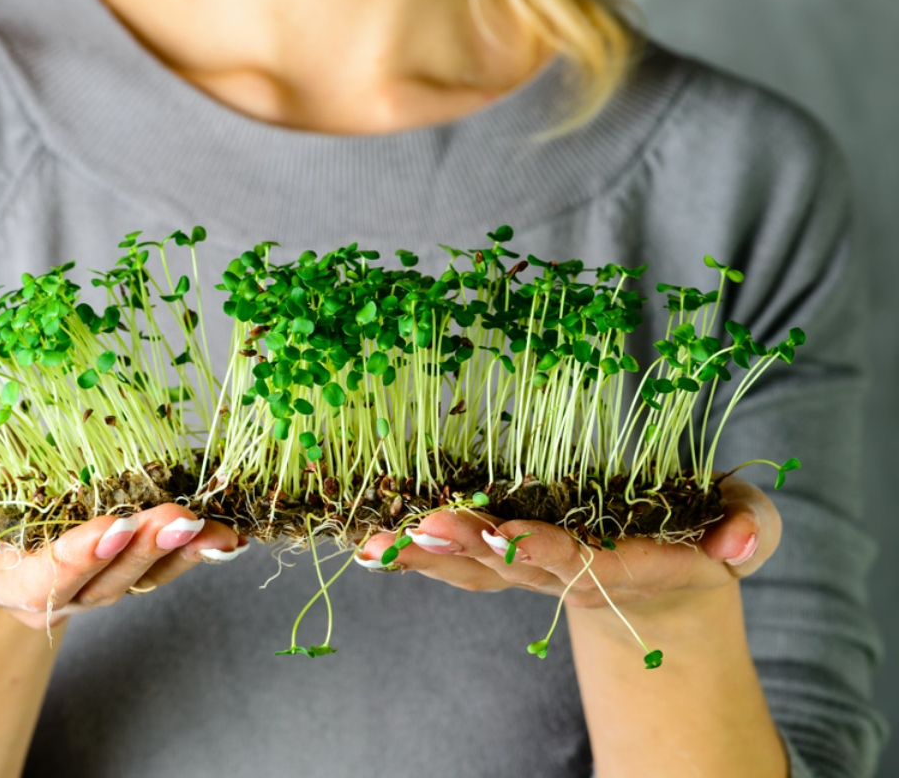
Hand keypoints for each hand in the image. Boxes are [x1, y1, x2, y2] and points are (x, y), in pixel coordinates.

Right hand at [0, 427, 244, 627]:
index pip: (43, 576)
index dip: (81, 555)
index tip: (116, 526)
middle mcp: (52, 587)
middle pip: (102, 582)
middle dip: (142, 551)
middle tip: (178, 519)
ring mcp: (93, 577)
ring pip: (139, 578)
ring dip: (177, 554)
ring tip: (209, 526)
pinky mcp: (125, 558)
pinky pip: (163, 563)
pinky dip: (196, 550)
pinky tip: (227, 534)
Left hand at [356, 475, 779, 616]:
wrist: (667, 590)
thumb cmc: (708, 538)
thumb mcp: (746, 530)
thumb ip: (749, 531)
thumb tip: (737, 543)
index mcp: (627, 563)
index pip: (583, 560)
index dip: (547, 548)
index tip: (509, 534)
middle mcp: (568, 574)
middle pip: (512, 565)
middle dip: (466, 545)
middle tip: (421, 524)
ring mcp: (529, 572)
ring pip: (471, 568)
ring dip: (423, 554)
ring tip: (374, 541)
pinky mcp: (505, 561)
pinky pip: (454, 562)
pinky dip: (412, 554)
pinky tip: (365, 543)